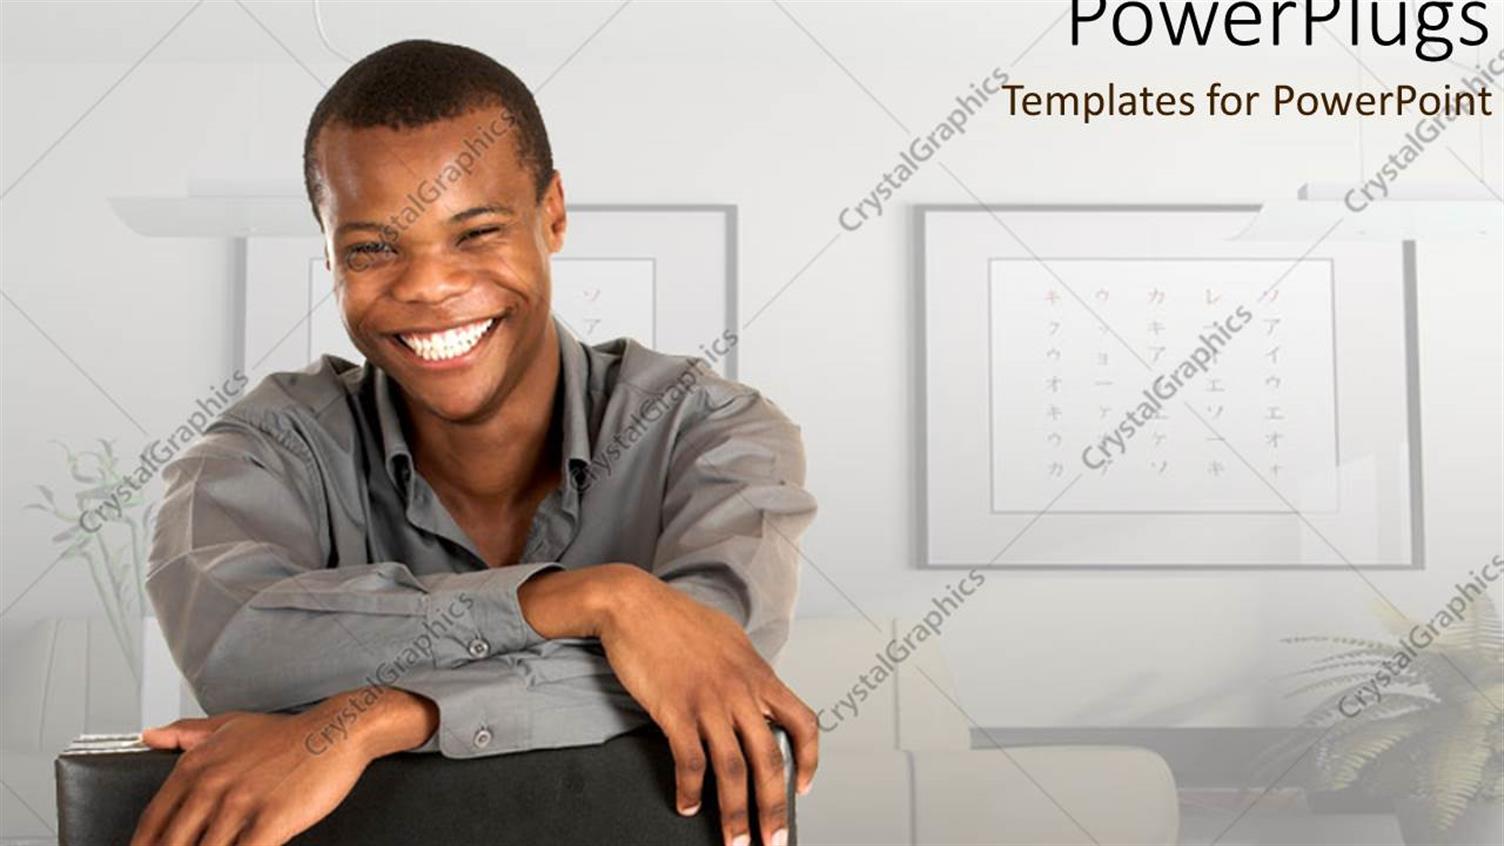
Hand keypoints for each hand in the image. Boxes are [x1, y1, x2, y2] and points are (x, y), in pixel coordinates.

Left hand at [132, 688, 436, 845]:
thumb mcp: (231, 725)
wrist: (336, 732)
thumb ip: (186, 733)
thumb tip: (149, 736)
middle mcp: (211, 785)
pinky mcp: (270, 821)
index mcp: (195, 766)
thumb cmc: (287, 735)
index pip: (152, 822)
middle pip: (172, 845)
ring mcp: (239, 804)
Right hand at [524, 564, 817, 845]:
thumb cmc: (678, 619)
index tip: (804, 788)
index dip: (810, 760)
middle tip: (773, 841)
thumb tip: (757, 697)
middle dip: (774, 809)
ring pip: (732, 770)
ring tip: (734, 843)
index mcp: (759, 674)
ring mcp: (708, 701)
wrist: (634, 602)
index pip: (803, 722)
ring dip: (735, 815)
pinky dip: (690, 790)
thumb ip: (747, 672)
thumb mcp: (729, 640)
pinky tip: (687, 805)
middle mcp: (740, 691)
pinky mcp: (674, 709)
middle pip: (769, 759)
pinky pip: (689, 761)